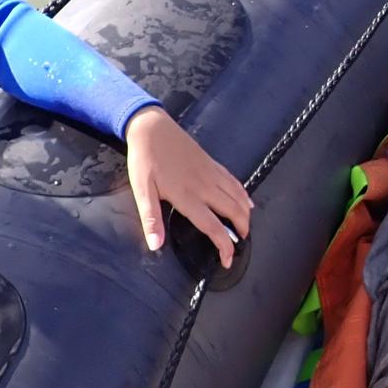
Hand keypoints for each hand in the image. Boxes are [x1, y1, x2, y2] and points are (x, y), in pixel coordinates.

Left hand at [122, 107, 253, 267]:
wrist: (153, 128)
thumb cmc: (145, 160)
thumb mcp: (141, 190)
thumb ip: (151, 218)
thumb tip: (156, 245)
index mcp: (187, 196)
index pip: (213, 226)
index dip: (224, 245)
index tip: (228, 260)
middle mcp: (205, 186)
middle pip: (233, 211)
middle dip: (241, 230)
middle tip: (240, 245)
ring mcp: (211, 173)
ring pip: (237, 196)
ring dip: (245, 214)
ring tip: (245, 228)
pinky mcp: (212, 163)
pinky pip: (234, 182)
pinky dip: (243, 194)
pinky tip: (246, 201)